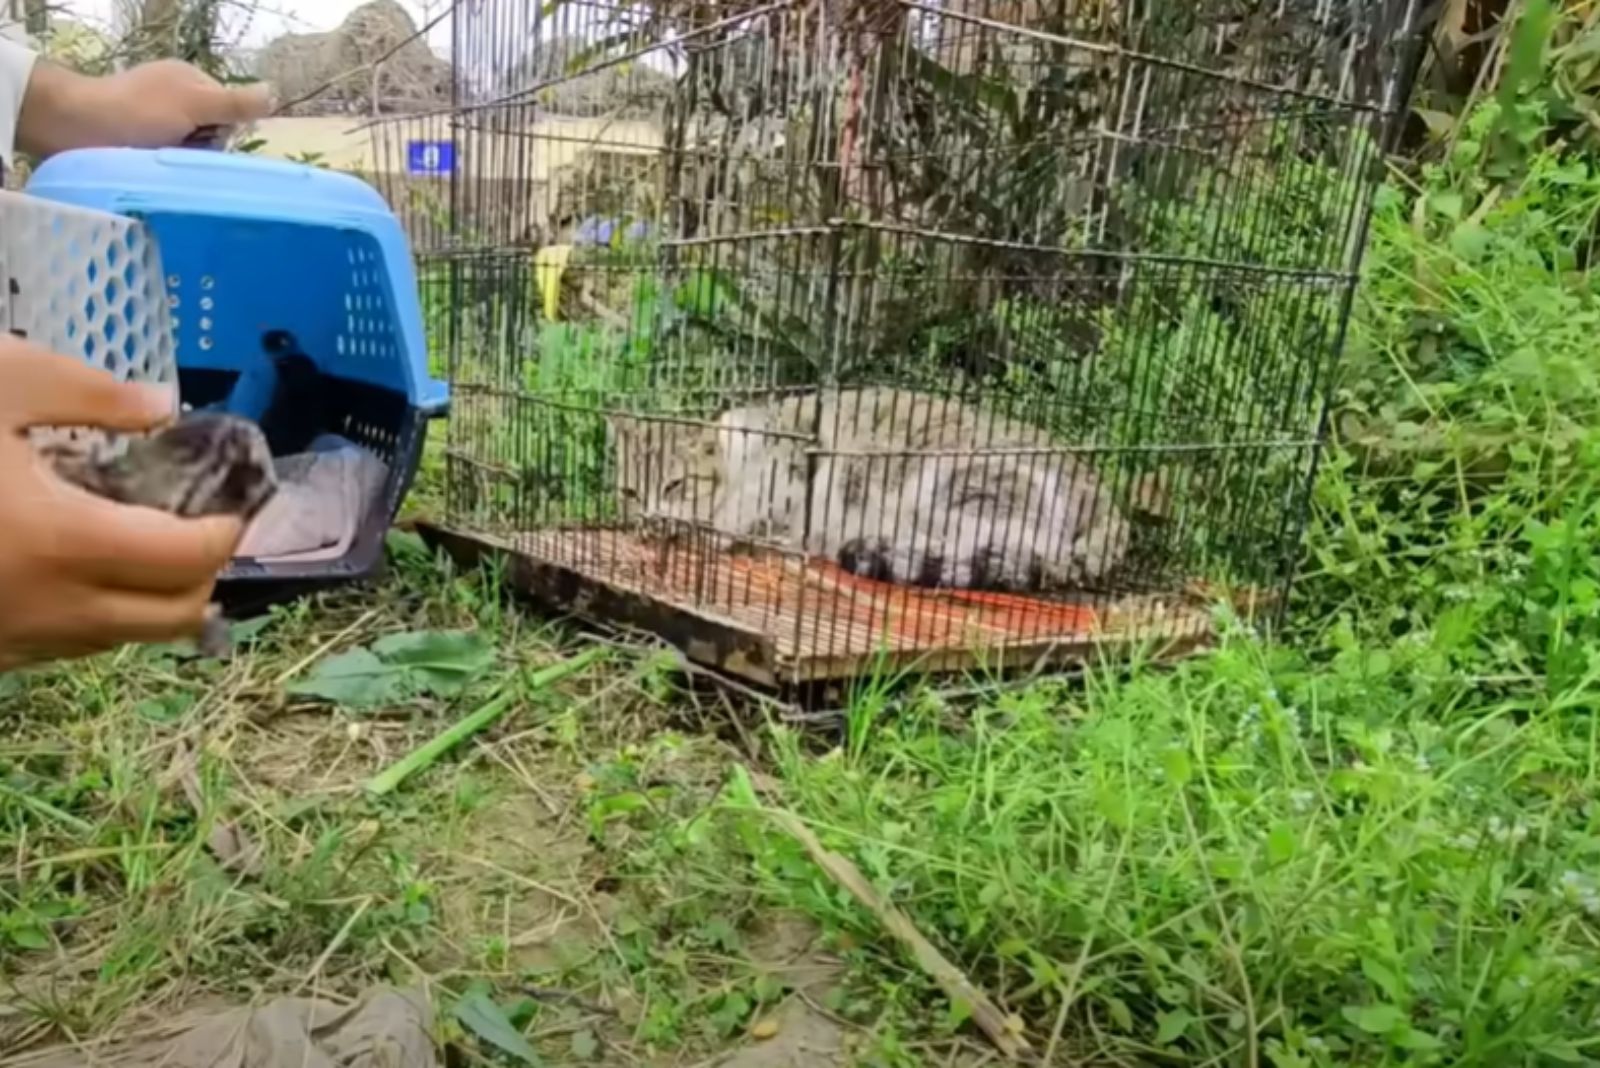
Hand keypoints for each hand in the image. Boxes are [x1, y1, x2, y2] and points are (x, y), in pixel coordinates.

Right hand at [0, 339, 243, 671]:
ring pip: (119, 640)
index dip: (225, 531)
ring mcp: (8, 642)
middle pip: (174, 618)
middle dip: (201, 575)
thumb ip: (89, 392)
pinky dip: (90, 612)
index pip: (190, 560)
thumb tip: (162, 406)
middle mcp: (47, 610)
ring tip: (135, 537)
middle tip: (193, 523)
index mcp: (63, 542)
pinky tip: (67, 560)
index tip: (231, 500)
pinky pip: (61, 647)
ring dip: (149, 598)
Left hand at [17, 58, 272, 158]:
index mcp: (191, 81)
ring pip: (196, 151)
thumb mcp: (193, 103)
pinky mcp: (146, 146)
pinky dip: (172, 169)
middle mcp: (178, 101)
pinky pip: (175, 161)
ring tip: (169, 165)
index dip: (228, 129)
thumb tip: (274, 92)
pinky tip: (162, 173)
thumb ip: (234, 103)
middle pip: (216, 132)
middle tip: (186, 152)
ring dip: (188, 162)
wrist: (76, 129)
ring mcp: (161, 124)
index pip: (233, 110)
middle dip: (207, 148)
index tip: (209, 138)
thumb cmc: (138, 112)